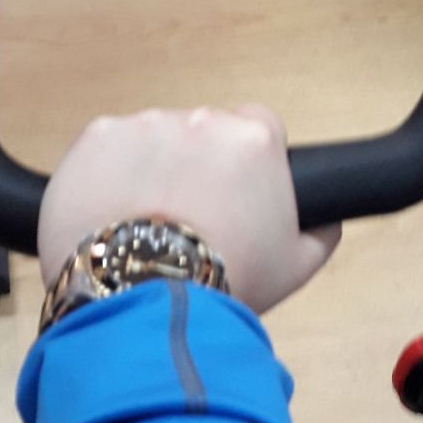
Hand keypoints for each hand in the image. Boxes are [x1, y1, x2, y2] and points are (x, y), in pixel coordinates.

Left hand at [38, 106, 341, 315]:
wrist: (145, 302)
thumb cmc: (227, 283)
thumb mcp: (297, 266)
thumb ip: (320, 231)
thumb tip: (326, 217)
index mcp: (255, 140)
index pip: (260, 126)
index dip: (246, 163)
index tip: (233, 194)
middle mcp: (201, 120)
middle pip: (203, 132)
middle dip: (196, 166)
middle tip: (189, 219)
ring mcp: (145, 125)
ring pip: (154, 140)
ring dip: (152, 170)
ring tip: (145, 226)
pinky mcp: (96, 139)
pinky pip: (107, 149)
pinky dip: (108, 175)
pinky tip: (112, 215)